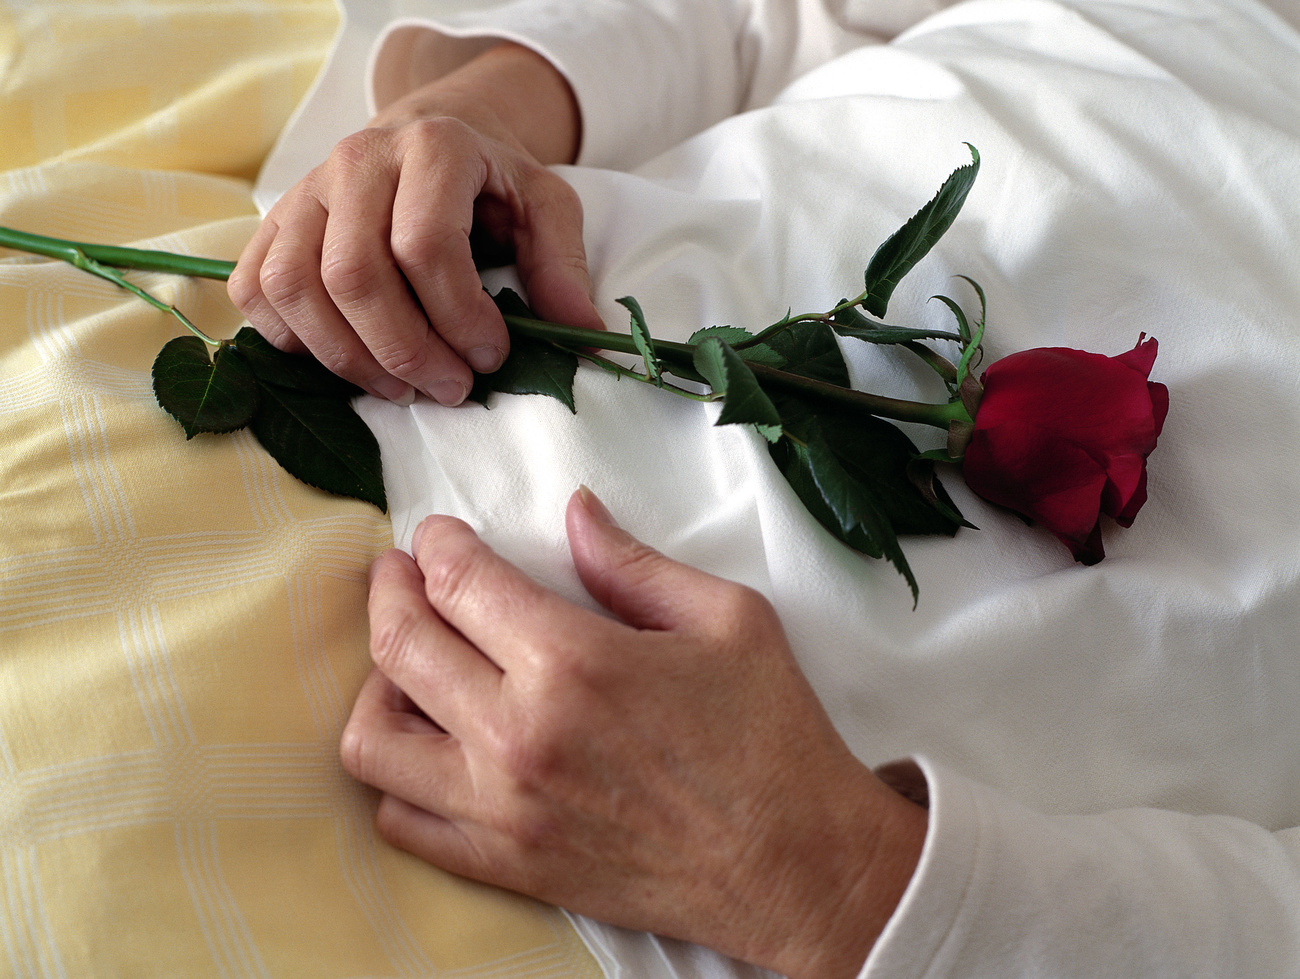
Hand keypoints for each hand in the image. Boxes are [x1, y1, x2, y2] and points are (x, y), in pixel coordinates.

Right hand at [227, 42, 602, 405]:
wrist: (430, 135)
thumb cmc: (490, 183)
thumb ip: (563, 267)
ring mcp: (304, 191)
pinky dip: (290, 341)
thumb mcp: (546, 207)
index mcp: (432, 147)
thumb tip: (583, 337)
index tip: (491, 356)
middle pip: (355, 276)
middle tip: (451, 389)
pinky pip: (257, 290)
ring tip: (402, 388)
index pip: (425, 246)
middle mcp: (356, 160)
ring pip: (295, 287)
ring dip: (349, 358)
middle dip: (405, 351)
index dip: (458, 317)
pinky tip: (345, 359)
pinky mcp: (273, 223)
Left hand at [342, 488, 926, 978]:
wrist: (795, 864)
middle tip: (402, 572)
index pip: (459, 582)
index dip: (438, 544)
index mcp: (574, 660)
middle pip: (400, 644)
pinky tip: (428, 742)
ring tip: (407, 661)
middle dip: (389, 589)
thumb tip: (576, 510)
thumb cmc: (771, 736)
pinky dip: (394, 775)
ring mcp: (502, 809)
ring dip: (376, 684)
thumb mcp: (728, 619)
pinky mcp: (506, 865)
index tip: (440, 534)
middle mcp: (519, 734)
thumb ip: (633, 563)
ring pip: (374, 739)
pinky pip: (401, 820)